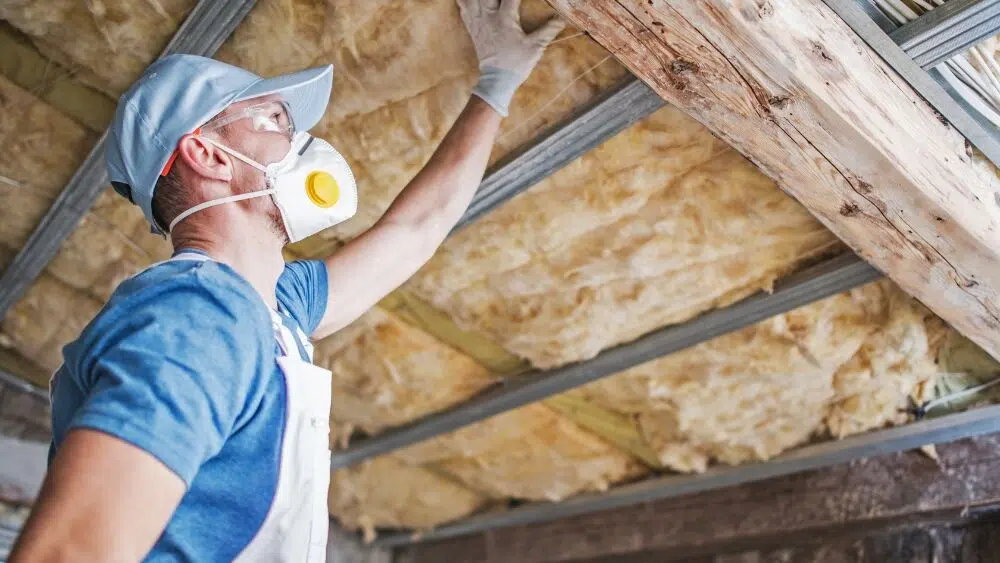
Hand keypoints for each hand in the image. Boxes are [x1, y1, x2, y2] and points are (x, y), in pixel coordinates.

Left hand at [458, 0, 565, 115]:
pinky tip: (473, 0)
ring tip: (492, 0)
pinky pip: (463, 8)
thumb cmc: (516, 64)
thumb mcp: (535, 47)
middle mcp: (488, 17)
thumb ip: (548, 30)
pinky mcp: (472, 28)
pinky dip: (465, 1)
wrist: (497, 81)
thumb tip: (562, 19)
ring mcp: (477, 22)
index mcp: (504, 19)